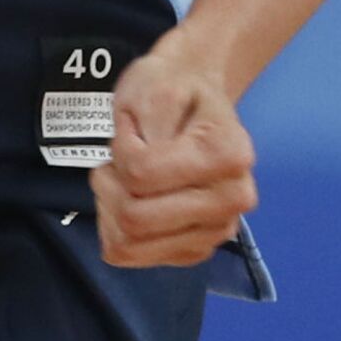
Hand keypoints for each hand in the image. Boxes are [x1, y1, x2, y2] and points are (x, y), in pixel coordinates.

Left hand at [90, 34, 257, 268]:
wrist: (194, 102)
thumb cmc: (173, 89)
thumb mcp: (155, 86)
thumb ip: (148, 124)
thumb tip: (139, 174)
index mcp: (228, 154)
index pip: (140, 174)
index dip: (120, 149)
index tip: (130, 130)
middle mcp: (232, 201)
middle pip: (134, 218)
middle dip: (108, 182)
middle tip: (116, 156)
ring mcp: (216, 231)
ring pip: (128, 243)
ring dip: (109, 206)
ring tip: (123, 176)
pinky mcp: (194, 251)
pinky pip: (130, 254)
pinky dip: (115, 226)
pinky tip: (129, 197)